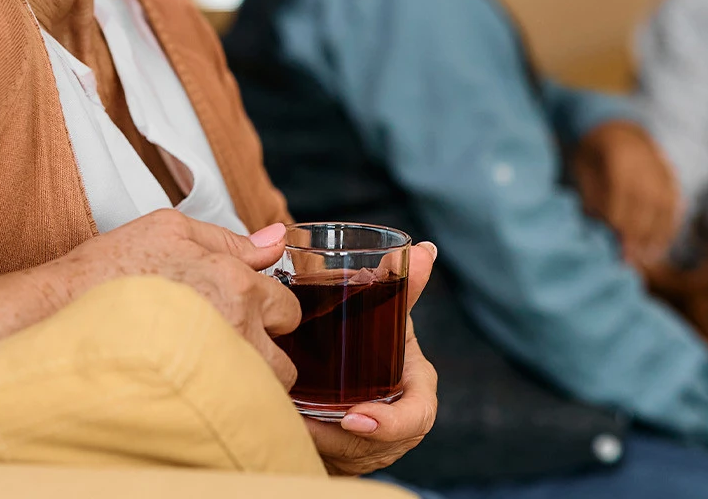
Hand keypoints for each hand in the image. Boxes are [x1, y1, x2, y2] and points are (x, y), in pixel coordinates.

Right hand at [51, 208, 301, 386]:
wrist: (59, 311)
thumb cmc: (108, 269)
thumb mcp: (169, 229)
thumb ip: (230, 238)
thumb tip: (275, 241)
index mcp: (235, 282)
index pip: (286, 308)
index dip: (266, 314)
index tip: (241, 317)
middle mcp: (235, 326)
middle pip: (284, 361)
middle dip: (264, 357)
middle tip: (229, 351)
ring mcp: (217, 366)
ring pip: (264, 394)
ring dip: (248, 386)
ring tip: (212, 375)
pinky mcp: (194, 400)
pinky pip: (236, 417)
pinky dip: (228, 410)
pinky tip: (203, 397)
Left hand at [305, 241, 439, 476]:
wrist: (348, 355)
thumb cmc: (371, 333)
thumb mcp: (387, 310)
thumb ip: (403, 284)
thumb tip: (425, 248)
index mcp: (414, 388)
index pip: (416, 417)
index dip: (390, 424)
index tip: (354, 418)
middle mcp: (394, 422)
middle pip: (374, 445)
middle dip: (339, 439)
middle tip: (304, 421)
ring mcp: (369, 445)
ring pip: (346, 456)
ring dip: (317, 442)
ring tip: (289, 420)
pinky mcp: (342, 455)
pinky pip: (327, 459)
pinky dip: (306, 445)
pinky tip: (282, 428)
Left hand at [571, 121, 679, 268]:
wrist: (616, 127)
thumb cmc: (592, 155)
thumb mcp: (583, 169)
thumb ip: (591, 195)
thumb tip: (596, 228)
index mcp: (619, 156)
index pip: (622, 195)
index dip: (619, 223)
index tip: (615, 247)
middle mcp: (645, 161)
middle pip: (645, 204)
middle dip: (637, 235)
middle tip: (628, 261)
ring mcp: (662, 167)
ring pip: (663, 206)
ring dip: (655, 235)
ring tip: (645, 260)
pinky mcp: (671, 176)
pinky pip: (675, 204)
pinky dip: (669, 227)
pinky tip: (660, 247)